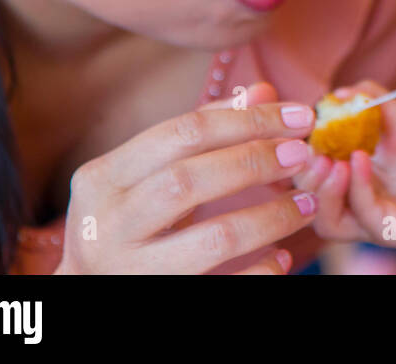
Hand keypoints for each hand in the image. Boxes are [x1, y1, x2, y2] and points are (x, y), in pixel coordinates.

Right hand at [54, 81, 319, 273]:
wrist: (88, 293)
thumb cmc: (126, 224)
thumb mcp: (147, 174)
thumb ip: (201, 132)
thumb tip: (263, 92)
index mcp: (102, 179)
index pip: (183, 133)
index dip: (248, 120)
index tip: (299, 116)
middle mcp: (106, 226)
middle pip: (191, 180)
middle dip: (256, 161)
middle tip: (303, 154)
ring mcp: (130, 272)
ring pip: (215, 239)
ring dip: (272, 217)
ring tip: (307, 204)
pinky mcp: (160, 303)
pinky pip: (224, 288)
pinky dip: (261, 271)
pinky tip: (282, 256)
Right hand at [292, 81, 395, 248]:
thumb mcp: (394, 117)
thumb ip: (366, 99)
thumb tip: (336, 94)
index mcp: (344, 180)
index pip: (303, 176)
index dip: (290, 157)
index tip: (290, 131)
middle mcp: (350, 204)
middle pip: (305, 201)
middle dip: (301, 174)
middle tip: (307, 149)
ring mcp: (367, 221)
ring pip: (325, 219)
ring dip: (321, 188)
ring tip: (329, 160)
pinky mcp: (388, 230)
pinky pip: (360, 214)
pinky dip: (355, 186)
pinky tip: (359, 159)